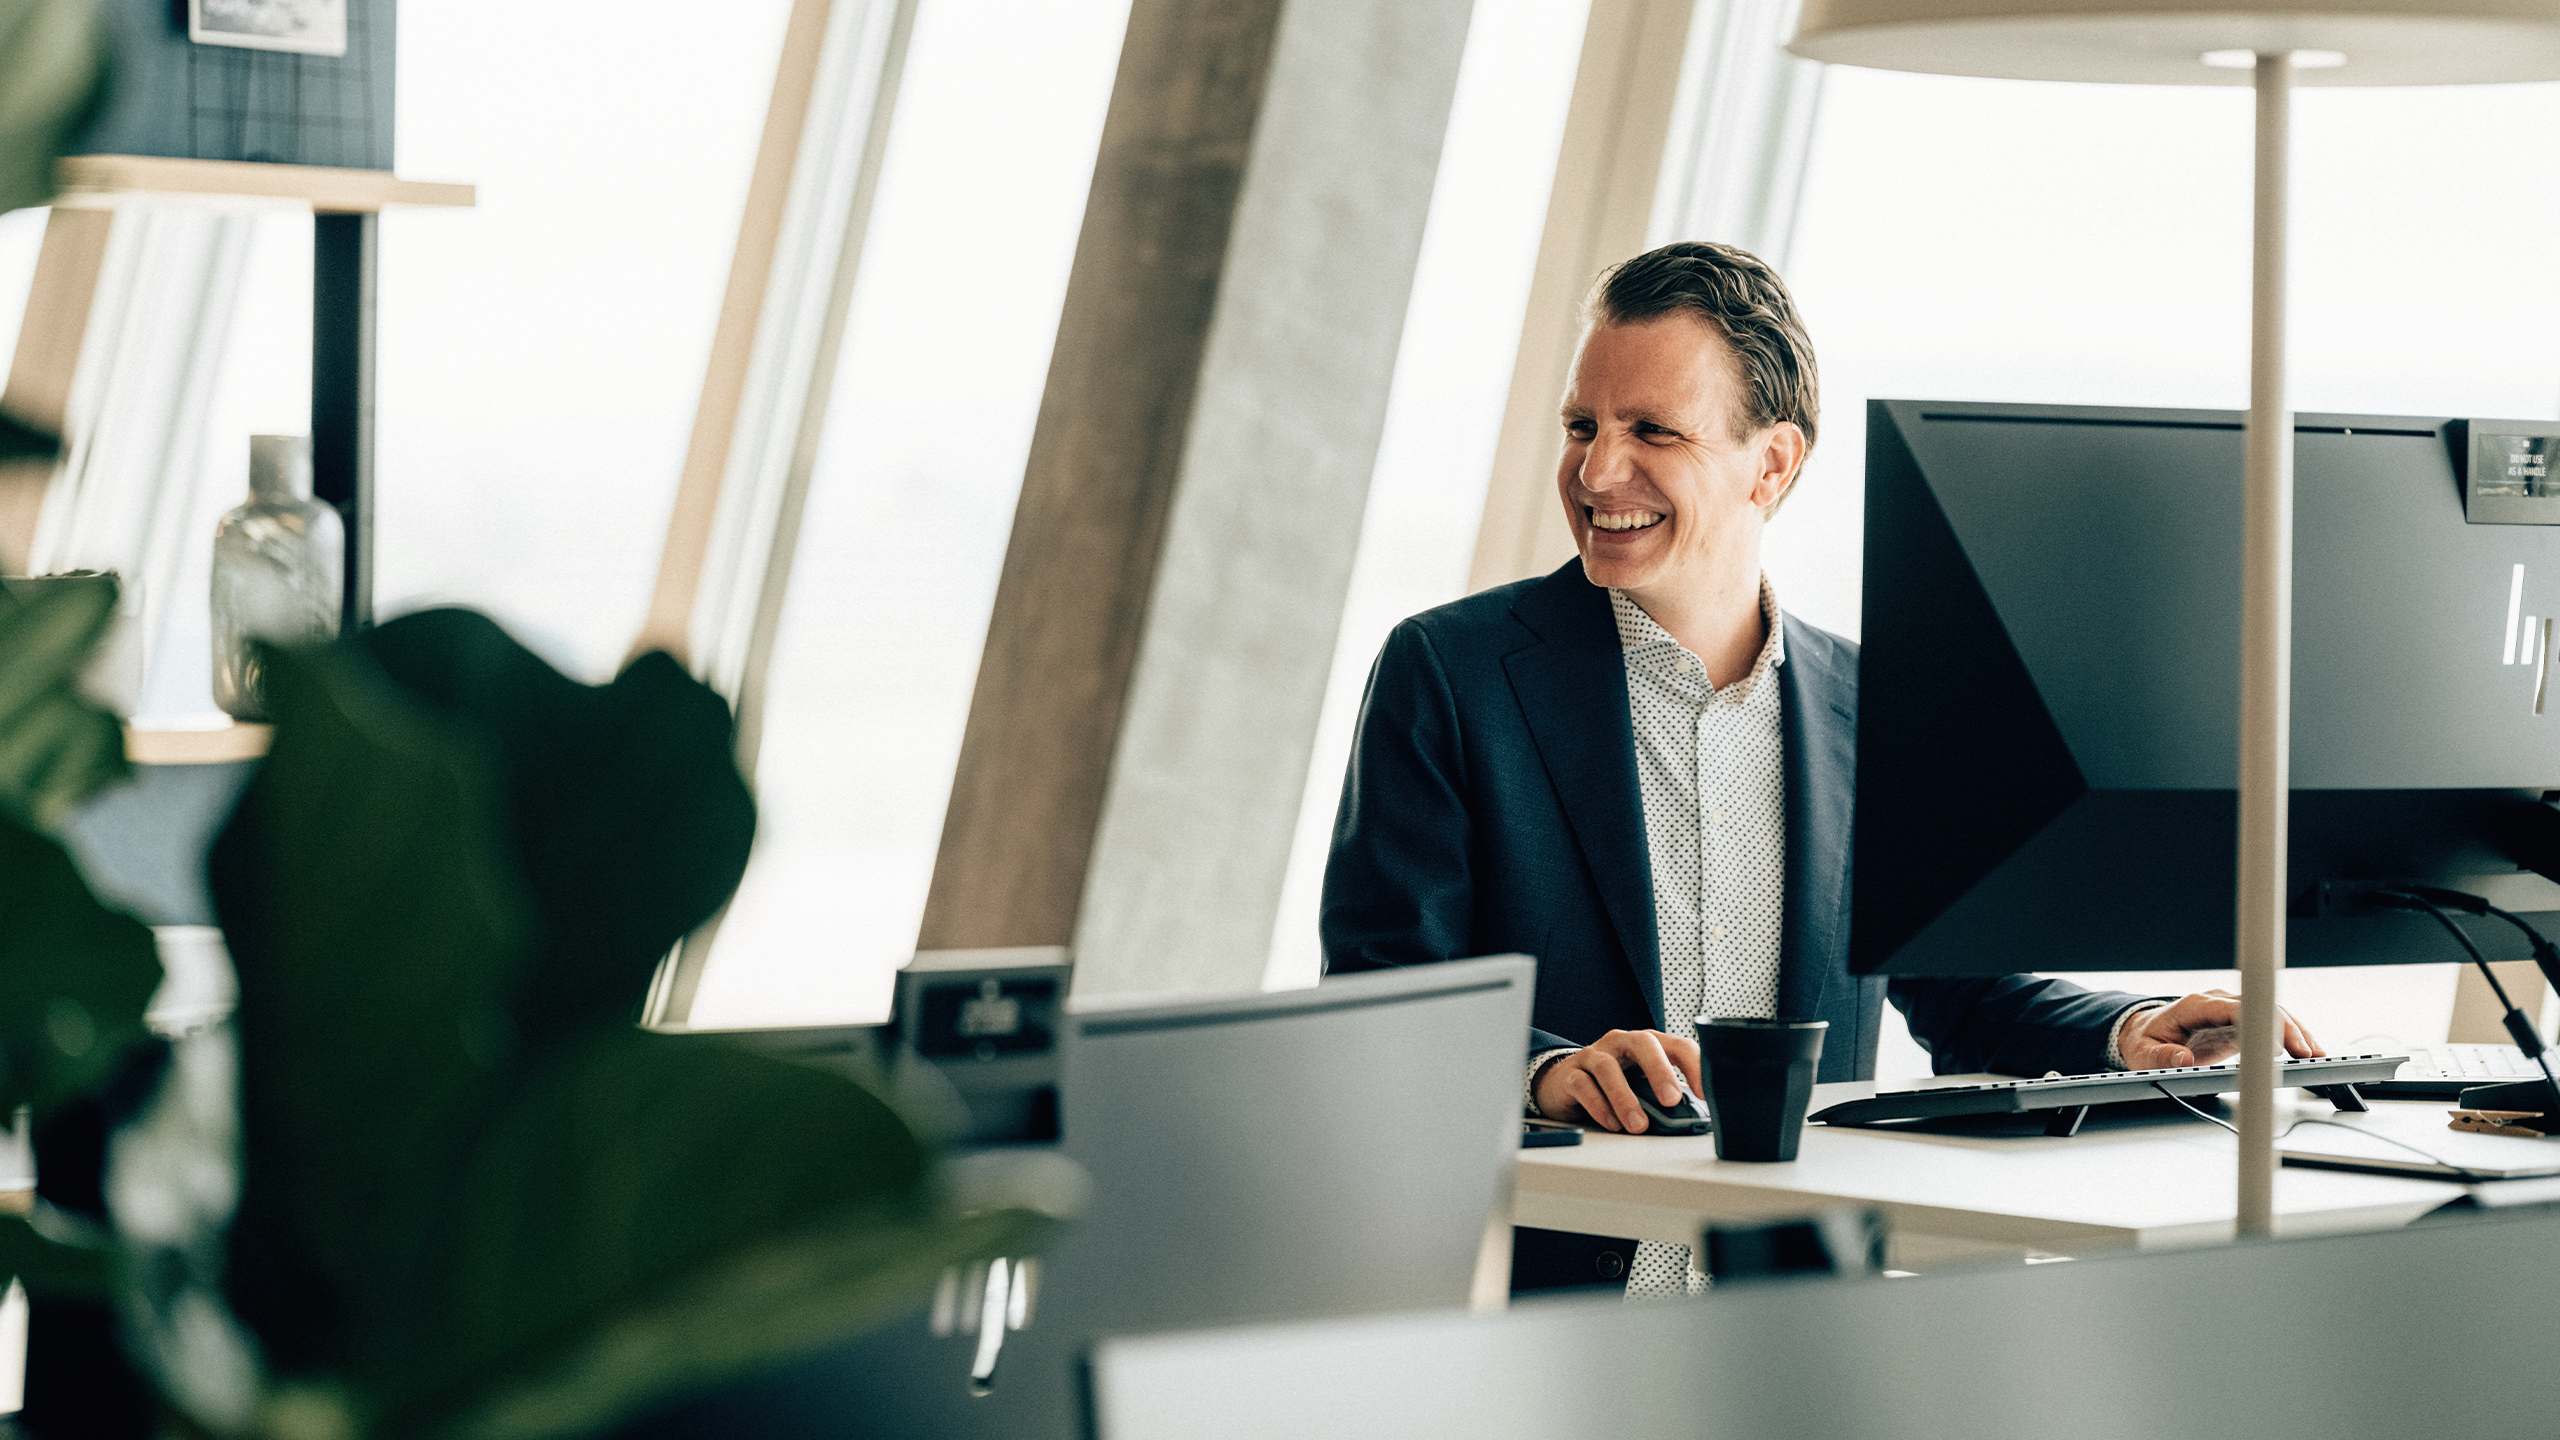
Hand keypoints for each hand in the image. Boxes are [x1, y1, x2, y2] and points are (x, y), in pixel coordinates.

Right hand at [1532, 1029, 1701, 1132]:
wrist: (1564, 1084)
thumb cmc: (1614, 1085)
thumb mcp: (1643, 1086)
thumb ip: (1664, 1096)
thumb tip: (1693, 1119)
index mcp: (1647, 1043)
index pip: (1677, 1045)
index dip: (1694, 1066)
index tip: (1704, 1092)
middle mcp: (1621, 1043)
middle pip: (1643, 1043)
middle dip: (1660, 1071)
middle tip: (1671, 1100)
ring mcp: (1594, 1055)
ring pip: (1608, 1067)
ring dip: (1625, 1098)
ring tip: (1638, 1125)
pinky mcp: (1570, 1074)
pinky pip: (1583, 1085)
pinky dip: (1599, 1106)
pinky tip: (1612, 1123)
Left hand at [2117, 989, 2323, 1069]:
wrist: (2147, 1034)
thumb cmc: (2146, 1042)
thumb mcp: (2144, 1054)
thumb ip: (2162, 1057)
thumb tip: (2183, 1059)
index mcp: (2196, 1006)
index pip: (2233, 1009)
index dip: (2258, 1024)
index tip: (2276, 1046)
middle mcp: (2219, 1003)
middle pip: (2261, 1008)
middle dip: (2286, 1030)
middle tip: (2307, 1055)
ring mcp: (2233, 1011)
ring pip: (2272, 1014)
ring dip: (2297, 1033)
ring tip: (2317, 1056)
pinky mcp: (2242, 1024)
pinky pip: (2272, 1026)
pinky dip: (2292, 1038)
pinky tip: (2309, 1053)